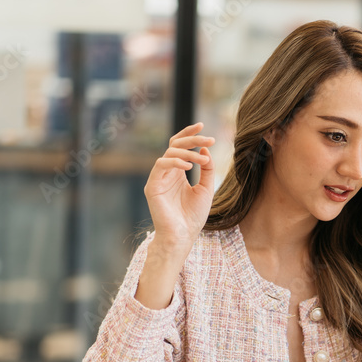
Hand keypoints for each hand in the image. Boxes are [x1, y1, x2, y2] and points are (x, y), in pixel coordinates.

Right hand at [144, 123, 215, 249]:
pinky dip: (175, 162)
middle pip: (175, 146)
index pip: (179, 146)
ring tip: (203, 159)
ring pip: (169, 154)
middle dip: (192, 140)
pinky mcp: (152, 186)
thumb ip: (206, 169)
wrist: (183, 236)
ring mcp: (158, 178)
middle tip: (209, 139)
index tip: (203, 125)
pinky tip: (189, 167)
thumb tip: (205, 149)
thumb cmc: (193, 216)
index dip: (189, 134)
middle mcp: (167, 173)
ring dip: (188, 153)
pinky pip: (161, 165)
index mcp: (178, 172)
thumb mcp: (206, 189)